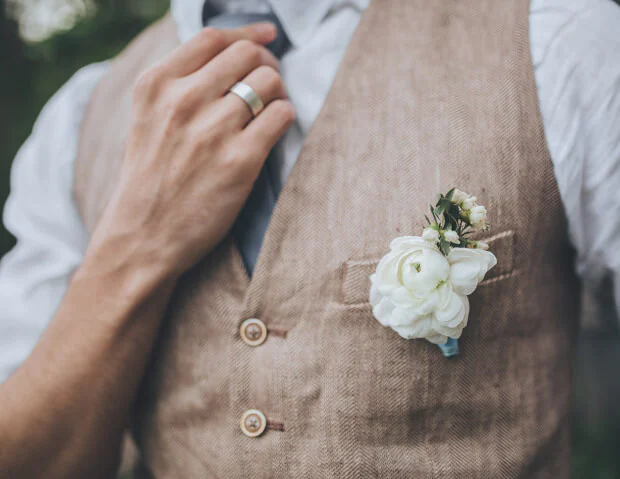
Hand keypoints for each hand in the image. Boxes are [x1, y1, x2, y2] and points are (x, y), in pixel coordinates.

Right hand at [90, 23, 294, 278]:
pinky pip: (282, 115)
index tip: (266, 37)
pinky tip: (274, 131)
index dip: (247, 34)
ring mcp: (212, 130)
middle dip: (266, 64)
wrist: (143, 238)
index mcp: (156, 85)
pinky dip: (285, 117)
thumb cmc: (150, 179)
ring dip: (278, 92)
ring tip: (271, 110)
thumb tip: (236, 55)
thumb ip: (181, 85)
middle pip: (247, 54)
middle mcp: (183, 100)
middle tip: (268, 84)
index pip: (213, 38)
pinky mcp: (240, 160)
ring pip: (269, 81)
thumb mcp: (148, 119)